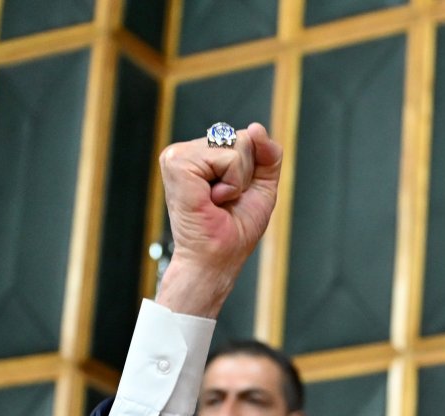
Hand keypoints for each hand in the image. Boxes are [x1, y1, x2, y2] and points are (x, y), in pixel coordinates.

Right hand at [155, 121, 283, 317]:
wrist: (216, 258)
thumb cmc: (234, 230)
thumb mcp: (261, 187)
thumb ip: (267, 155)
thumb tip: (256, 127)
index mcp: (201, 155)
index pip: (245, 138)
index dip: (252, 169)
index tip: (233, 195)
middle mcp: (186, 151)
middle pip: (242, 137)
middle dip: (246, 174)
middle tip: (225, 201)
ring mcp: (178, 154)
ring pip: (236, 145)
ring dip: (238, 181)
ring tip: (217, 201)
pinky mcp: (177, 162)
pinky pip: (227, 158)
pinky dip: (230, 183)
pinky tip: (211, 200)